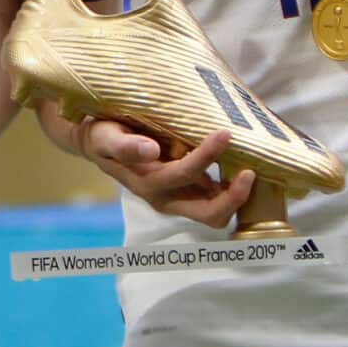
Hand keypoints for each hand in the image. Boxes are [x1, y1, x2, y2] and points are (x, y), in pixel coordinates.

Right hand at [75, 117, 258, 228]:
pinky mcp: (188, 193)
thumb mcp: (106, 137)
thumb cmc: (102, 136)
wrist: (98, 145)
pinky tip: (241, 165)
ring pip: (217, 212)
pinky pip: (217, 200)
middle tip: (250, 171)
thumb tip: (151, 151)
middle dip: (234, 197)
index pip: (184, 174)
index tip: (224, 132)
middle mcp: (166, 198)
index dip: (207, 156)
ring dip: (237, 197)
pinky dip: (233, 189)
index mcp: (148, 183)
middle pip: (209, 214)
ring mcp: (179, 199)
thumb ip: (126, 146)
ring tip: (250, 168)